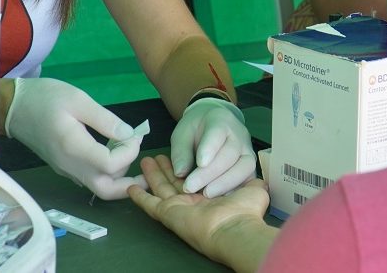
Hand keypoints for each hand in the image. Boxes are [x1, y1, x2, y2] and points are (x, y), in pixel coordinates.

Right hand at [5, 77, 145, 198]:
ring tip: (130, 153)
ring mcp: (66, 169)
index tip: (133, 134)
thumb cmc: (45, 98)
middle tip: (145, 169)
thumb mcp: (78, 99)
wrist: (13, 107)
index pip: (111, 165)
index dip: (129, 152)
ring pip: (98, 186)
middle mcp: (70, 165)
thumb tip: (128, 135)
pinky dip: (107, 172)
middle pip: (106, 189)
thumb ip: (105, 119)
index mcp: (74, 147)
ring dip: (119, 177)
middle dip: (129, 183)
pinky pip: (89, 178)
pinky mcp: (64, 167)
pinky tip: (114, 152)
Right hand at [129, 155, 269, 263]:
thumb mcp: (254, 190)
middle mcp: (194, 202)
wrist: (234, 229)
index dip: (189, 168)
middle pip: (175, 182)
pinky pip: (149, 204)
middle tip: (156, 156)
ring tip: (145, 160)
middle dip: (166, 169)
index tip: (184, 156)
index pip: (197, 179)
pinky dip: (139, 197)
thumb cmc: (245, 211)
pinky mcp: (167, 213)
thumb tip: (256, 179)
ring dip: (153, 175)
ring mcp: (179, 207)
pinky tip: (131, 188)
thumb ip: (252, 183)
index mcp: (211, 197)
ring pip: (161, 188)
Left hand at [170, 98, 255, 197]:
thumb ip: (180, 151)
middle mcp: (239, 134)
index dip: (209, 149)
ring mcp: (247, 150)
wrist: (213, 123)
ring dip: (225, 183)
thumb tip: (180, 172)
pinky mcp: (250, 165)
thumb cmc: (196, 129)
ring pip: (244, 167)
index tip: (200, 163)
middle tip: (190, 187)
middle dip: (210, 173)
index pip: (217, 133)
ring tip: (206, 193)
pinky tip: (220, 197)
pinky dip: (236, 189)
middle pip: (229, 153)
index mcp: (220, 120)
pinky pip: (249, 179)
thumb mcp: (182, 133)